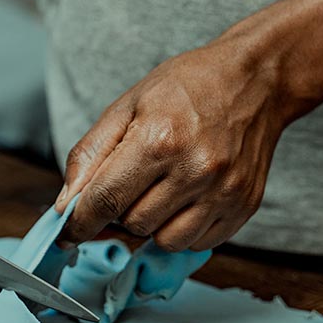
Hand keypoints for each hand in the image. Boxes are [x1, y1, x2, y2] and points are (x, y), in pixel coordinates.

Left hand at [55, 34, 297, 251]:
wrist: (256, 80)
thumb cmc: (188, 87)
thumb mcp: (128, 105)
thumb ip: (91, 154)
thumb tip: (66, 203)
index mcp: (159, 139)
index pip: (105, 200)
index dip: (79, 223)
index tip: (67, 233)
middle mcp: (195, 169)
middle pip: (132, 224)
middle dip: (120, 211)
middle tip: (131, 183)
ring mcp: (224, 192)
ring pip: (164, 241)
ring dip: (152, 224)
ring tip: (162, 189)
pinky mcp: (243, 207)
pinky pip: (197, 243)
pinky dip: (183, 228)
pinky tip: (187, 196)